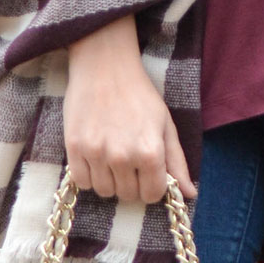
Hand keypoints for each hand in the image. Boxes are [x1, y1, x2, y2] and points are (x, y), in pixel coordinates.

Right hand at [63, 12, 194, 208]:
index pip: (151, 195)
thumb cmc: (139, 95)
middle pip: (127, 195)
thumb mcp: (165, 125)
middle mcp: (123, 157)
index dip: (151, 188)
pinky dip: (89, 176)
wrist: (104, 67)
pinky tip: (96, 159)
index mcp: (150, 152)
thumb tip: (189, 194)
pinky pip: (82, 181)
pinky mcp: (74, 147)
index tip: (147, 175)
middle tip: (130, 164)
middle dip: (131, 185)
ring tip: (112, 159)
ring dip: (110, 181)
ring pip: (104, 191)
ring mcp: (96, 153)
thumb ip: (177, 163)